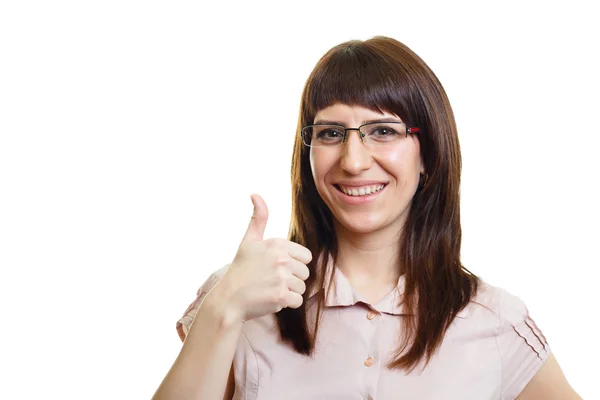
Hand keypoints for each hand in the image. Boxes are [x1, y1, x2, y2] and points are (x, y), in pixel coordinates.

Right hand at [213, 194, 311, 322]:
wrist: (228, 298)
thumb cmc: (241, 269)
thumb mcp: (249, 240)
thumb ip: (258, 217)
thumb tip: (255, 193)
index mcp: (278, 244)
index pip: (306, 257)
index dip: (294, 264)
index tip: (276, 268)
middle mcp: (281, 259)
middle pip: (305, 273)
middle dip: (292, 279)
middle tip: (271, 281)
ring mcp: (282, 278)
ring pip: (302, 288)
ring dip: (289, 292)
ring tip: (270, 289)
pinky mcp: (281, 296)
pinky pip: (297, 301)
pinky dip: (286, 303)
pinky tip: (271, 299)